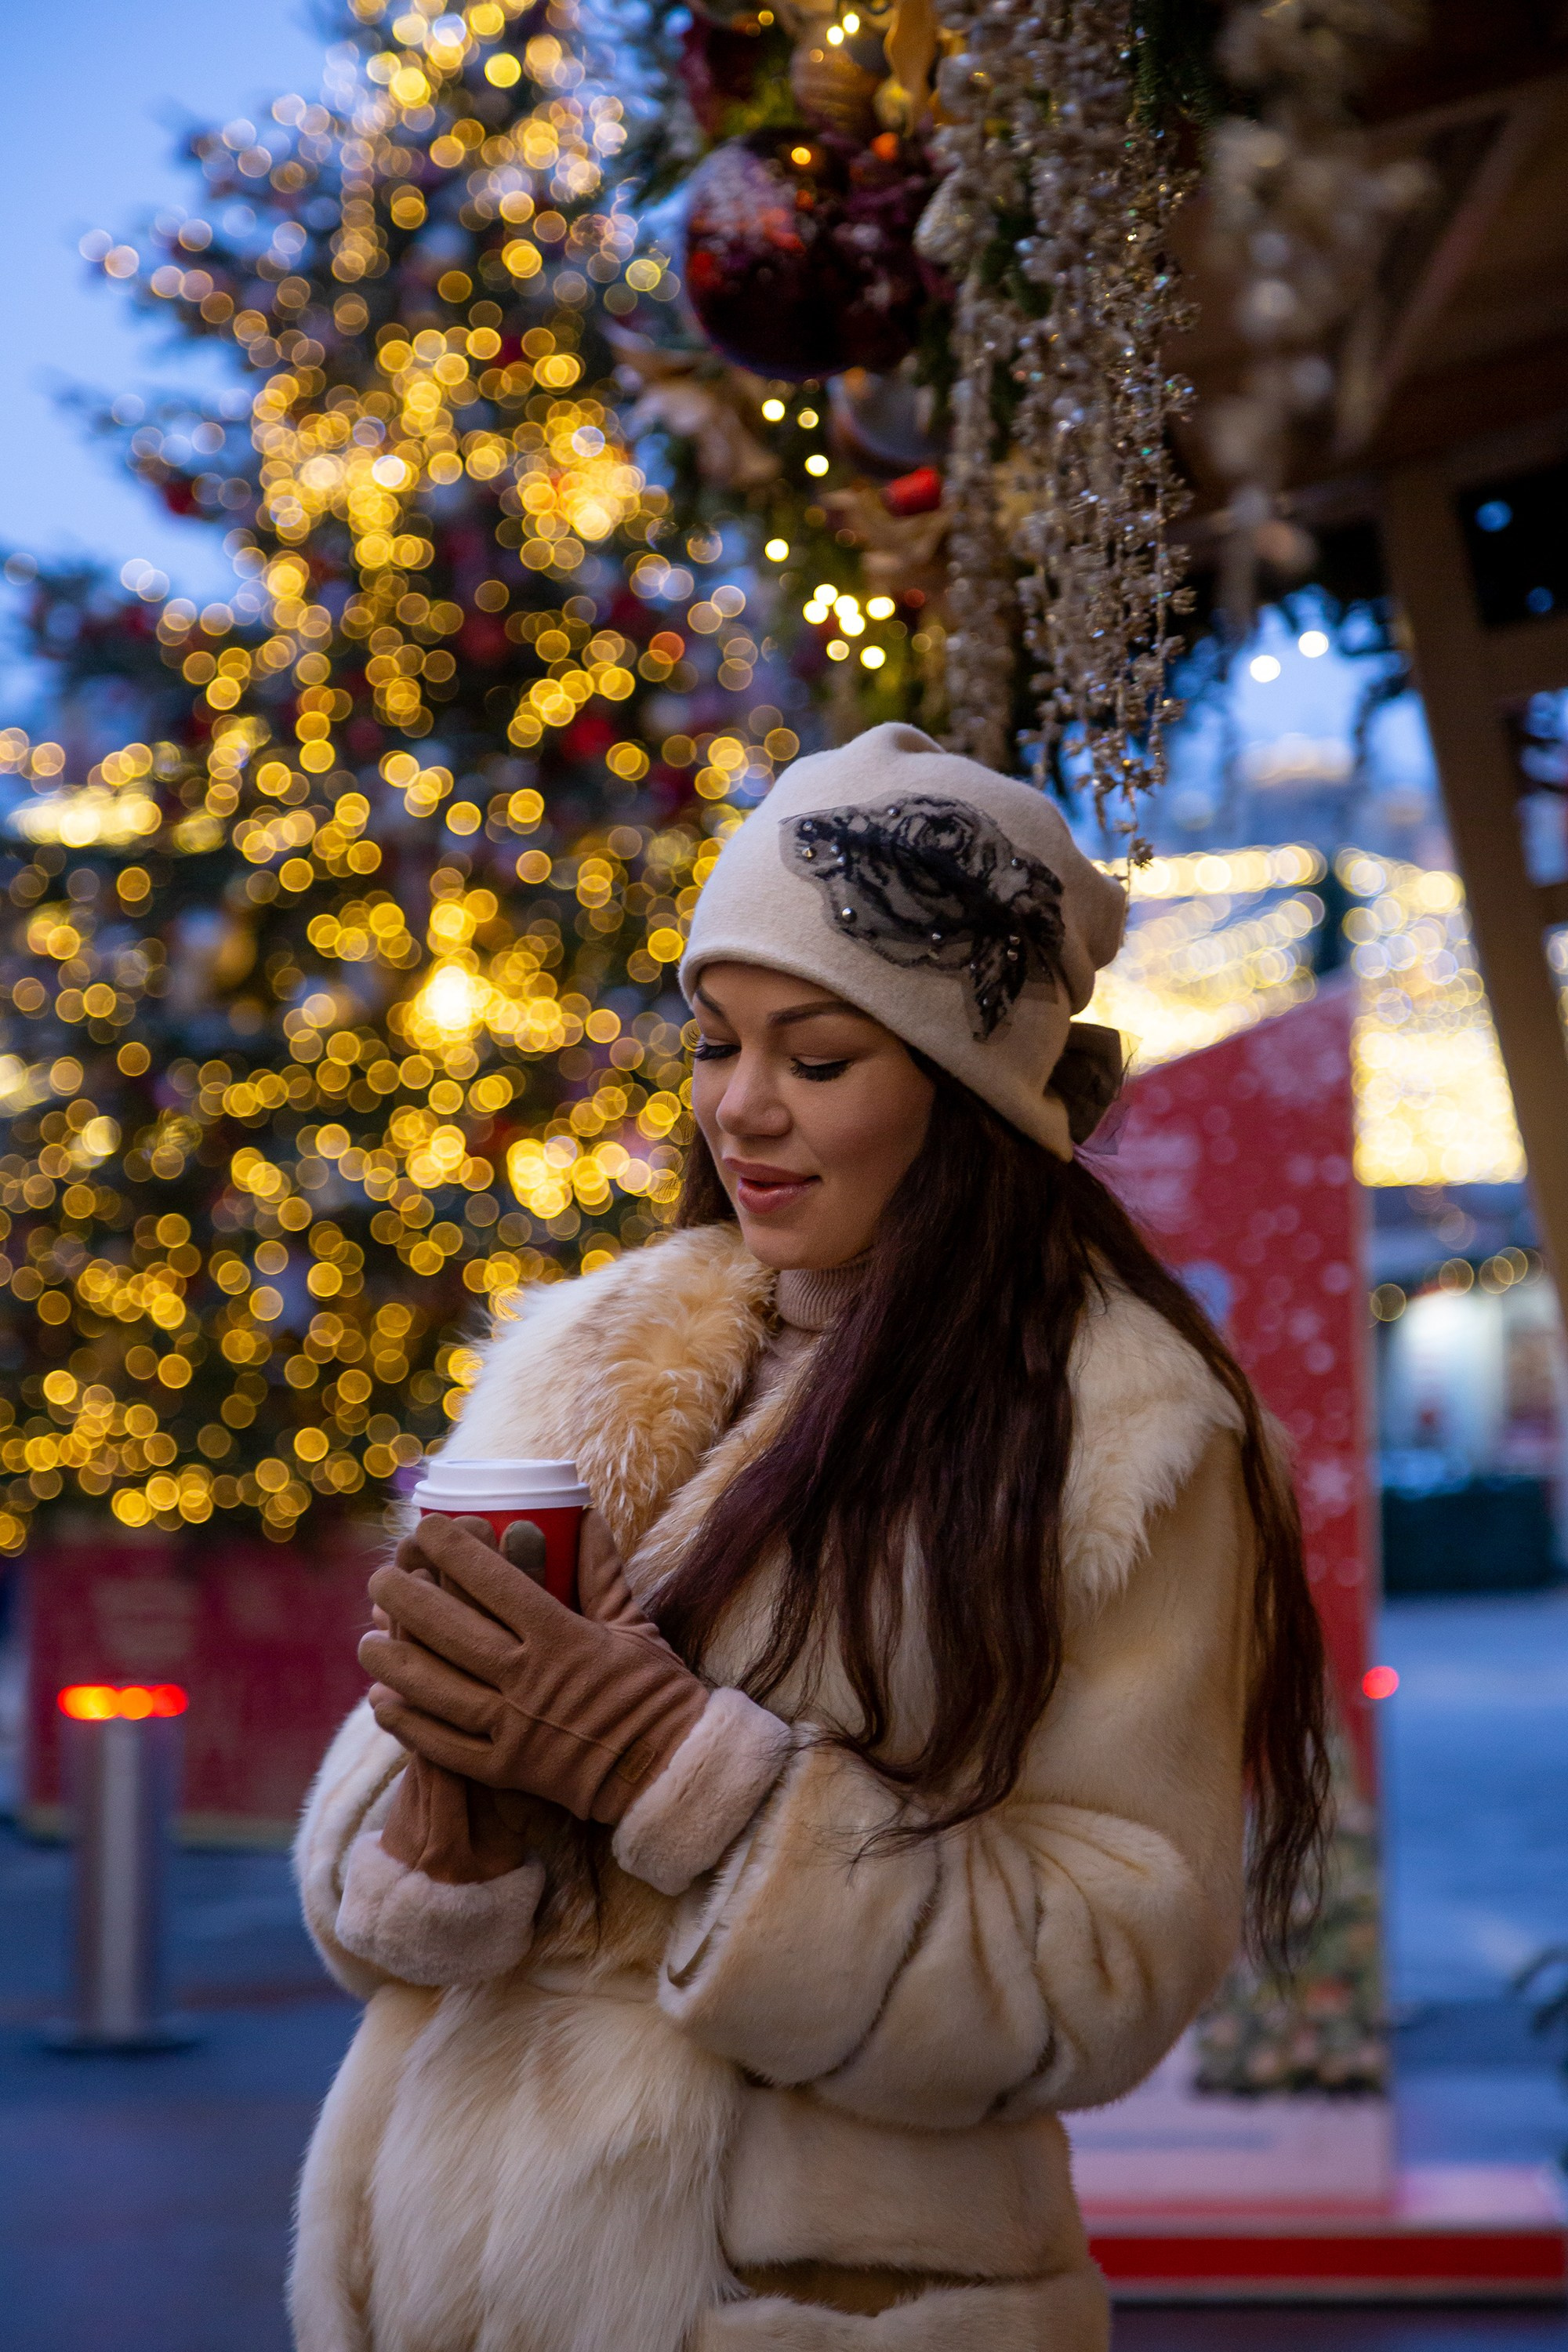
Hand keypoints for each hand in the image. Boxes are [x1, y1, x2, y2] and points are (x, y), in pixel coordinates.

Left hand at [360, 1510, 709, 1827]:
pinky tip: (383, 1702)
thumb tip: (582, 1513)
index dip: (456, 1552)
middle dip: (408, 1600)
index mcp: (562, 1639)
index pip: (496, 1584)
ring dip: (395, 1662)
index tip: (429, 1528)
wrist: (666, 1771)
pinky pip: (444, 1745)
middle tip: (379, 1579)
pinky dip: (409, 1724)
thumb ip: (600, 1570)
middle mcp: (530, 1681)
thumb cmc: (653, 1692)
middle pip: (452, 1632)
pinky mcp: (505, 1769)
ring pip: (437, 1689)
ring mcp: (514, 1728)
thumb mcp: (632, 1624)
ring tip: (365, 1641)